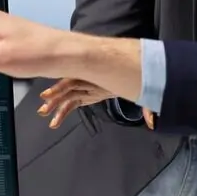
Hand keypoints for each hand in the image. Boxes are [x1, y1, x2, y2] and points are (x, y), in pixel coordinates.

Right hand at [38, 79, 154, 128]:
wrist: (132, 71)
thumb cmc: (135, 80)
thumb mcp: (142, 93)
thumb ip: (147, 109)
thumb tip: (153, 124)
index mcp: (100, 80)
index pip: (76, 81)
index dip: (62, 86)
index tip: (48, 94)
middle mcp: (90, 83)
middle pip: (69, 88)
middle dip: (55, 97)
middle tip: (43, 108)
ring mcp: (87, 88)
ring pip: (68, 95)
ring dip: (56, 104)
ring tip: (43, 113)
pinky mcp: (88, 94)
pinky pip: (73, 102)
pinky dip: (64, 110)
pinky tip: (55, 120)